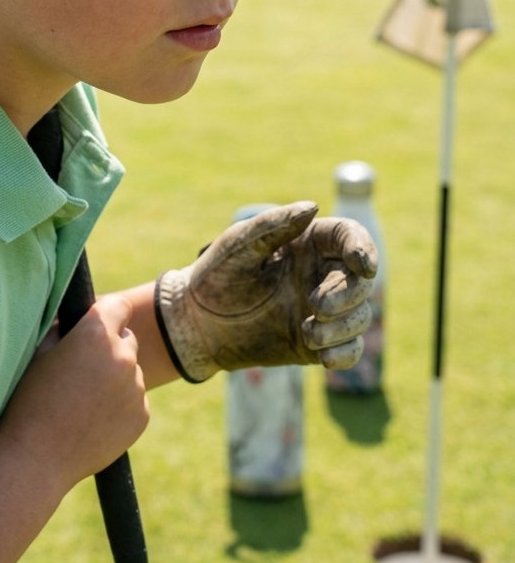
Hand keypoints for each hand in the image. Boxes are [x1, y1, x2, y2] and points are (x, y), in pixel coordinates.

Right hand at [0, 293, 149, 491]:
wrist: (35, 457)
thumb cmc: (29, 400)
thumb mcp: (39, 351)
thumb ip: (65, 328)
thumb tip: (78, 319)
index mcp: (97, 333)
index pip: (119, 306)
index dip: (108, 313)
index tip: (99, 324)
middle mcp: (123, 356)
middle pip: (127, 339)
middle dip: (111, 347)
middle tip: (84, 370)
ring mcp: (136, 387)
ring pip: (131, 372)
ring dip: (115, 379)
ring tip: (84, 401)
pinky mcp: (141, 416)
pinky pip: (135, 400)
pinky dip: (121, 406)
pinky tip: (94, 420)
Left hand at [155, 201, 377, 381]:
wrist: (198, 324)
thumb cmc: (215, 276)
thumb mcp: (238, 246)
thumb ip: (273, 225)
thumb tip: (313, 206)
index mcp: (306, 242)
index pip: (349, 236)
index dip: (364, 247)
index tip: (363, 266)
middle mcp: (320, 273)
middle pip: (361, 280)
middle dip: (349, 294)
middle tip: (316, 305)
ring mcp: (321, 310)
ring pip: (360, 315)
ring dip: (343, 327)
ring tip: (310, 334)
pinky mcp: (317, 342)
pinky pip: (350, 349)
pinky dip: (345, 354)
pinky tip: (324, 356)